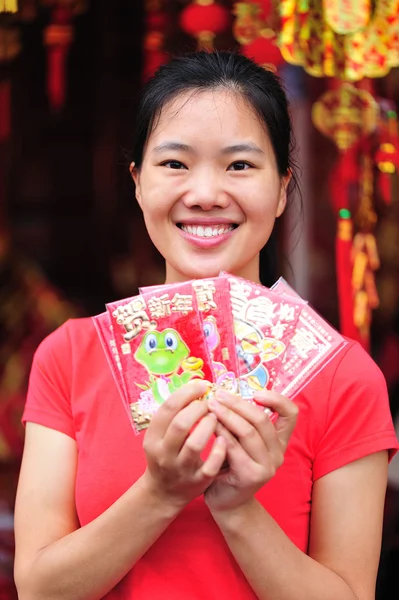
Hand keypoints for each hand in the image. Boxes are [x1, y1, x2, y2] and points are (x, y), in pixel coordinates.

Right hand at [141, 380, 226, 509]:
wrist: (164, 492)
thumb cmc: (167, 454)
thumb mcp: (161, 435)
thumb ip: (174, 415)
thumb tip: (197, 386)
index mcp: (153, 437)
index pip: (167, 409)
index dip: (186, 393)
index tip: (201, 386)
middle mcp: (164, 453)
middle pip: (180, 424)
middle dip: (198, 408)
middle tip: (209, 403)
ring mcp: (181, 468)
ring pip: (195, 444)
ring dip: (208, 426)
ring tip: (215, 417)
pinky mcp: (197, 481)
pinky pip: (210, 466)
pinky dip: (219, 451)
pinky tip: (224, 439)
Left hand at [204, 389, 297, 513]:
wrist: (227, 502)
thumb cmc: (231, 465)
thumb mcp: (241, 441)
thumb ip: (241, 421)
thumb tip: (226, 392)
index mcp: (279, 441)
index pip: (291, 413)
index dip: (277, 399)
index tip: (256, 392)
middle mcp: (278, 453)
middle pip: (262, 418)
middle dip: (238, 403)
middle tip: (219, 395)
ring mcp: (267, 466)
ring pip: (248, 431)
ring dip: (227, 415)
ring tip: (211, 406)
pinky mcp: (252, 476)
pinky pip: (235, 448)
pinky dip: (221, 433)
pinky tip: (210, 425)